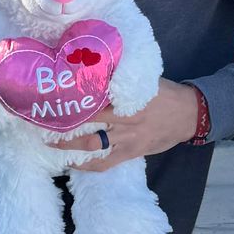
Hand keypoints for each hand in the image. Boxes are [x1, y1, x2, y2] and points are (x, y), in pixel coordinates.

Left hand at [50, 77, 200, 168]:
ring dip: (71, 148)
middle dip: (65, 127)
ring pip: (94, 146)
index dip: (74, 101)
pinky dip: (88, 166)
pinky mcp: (132, 153)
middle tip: (44, 126)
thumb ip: (122, 78)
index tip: (54, 99)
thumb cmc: (165, 93)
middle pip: (89, 124)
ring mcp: (129, 139)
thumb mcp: (144, 81)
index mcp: (127, 99)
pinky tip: (73, 165)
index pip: (95, 99)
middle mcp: (126, 120)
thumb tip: (96, 68)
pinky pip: (106, 163)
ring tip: (51, 146)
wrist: (190, 114)